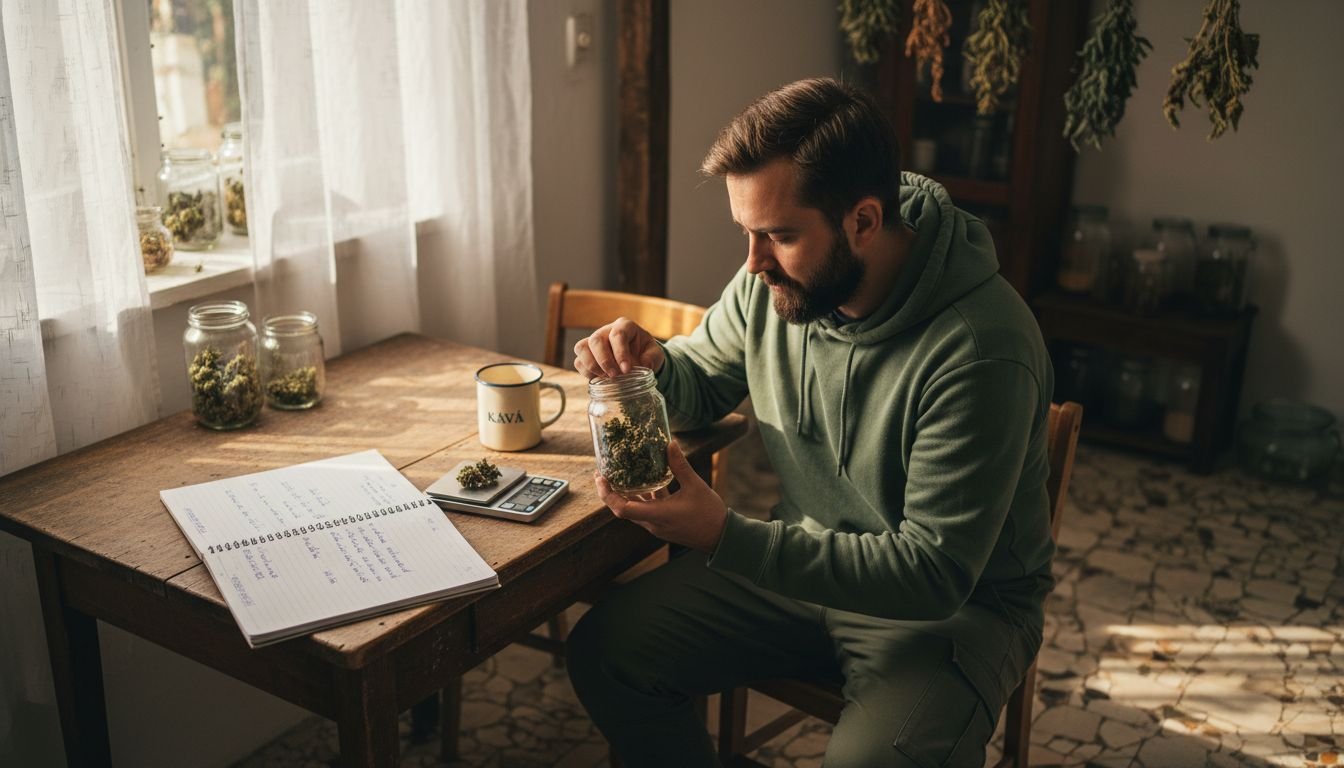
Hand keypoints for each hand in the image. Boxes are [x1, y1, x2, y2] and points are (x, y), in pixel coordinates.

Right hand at [573, 317, 664, 378]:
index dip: (620, 353)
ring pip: (582, 348)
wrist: (638, 357)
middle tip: (614, 375)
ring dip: (591, 365)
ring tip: (605, 378)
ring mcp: (594, 342)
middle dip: (604, 360)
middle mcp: (606, 331)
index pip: (617, 335)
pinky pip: (578, 361)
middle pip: (596, 340)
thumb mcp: (655, 353)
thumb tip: (645, 366)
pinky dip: (586, 372)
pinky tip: (599, 379)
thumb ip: (652, 358)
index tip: (627, 370)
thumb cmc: (646, 352)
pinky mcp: (587, 355)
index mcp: (624, 326)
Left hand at [595, 441, 726, 551]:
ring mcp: (657, 525)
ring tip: (618, 474)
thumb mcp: (695, 486)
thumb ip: (680, 465)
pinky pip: (646, 509)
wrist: (721, 537)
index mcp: (657, 515)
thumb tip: (670, 443)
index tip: (601, 478)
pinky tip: (644, 481)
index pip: (622, 508)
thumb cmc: (709, 514)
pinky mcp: (663, 523)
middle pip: (622, 508)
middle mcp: (652, 523)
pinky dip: (642, 496)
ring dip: (625, 494)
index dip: (607, 494)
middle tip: (603, 472)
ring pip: (634, 509)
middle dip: (610, 491)